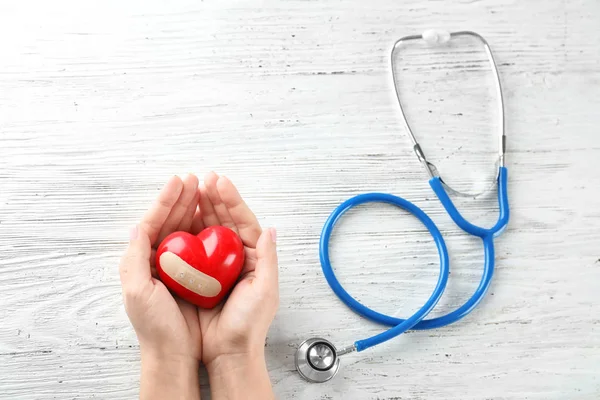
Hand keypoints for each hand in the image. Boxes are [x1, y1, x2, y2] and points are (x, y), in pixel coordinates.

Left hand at [119, 174, 201, 399]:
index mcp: (141, 260)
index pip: (153, 222)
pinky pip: (199, 244)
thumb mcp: (137, 291)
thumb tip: (137, 226)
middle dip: (182, 198)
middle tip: (195, 178)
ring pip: (185, 229)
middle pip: (170, 221)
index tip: (179, 181)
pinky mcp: (194, 274)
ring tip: (203, 189)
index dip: (166, 200)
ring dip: (193, 208)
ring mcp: (177, 266)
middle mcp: (158, 259)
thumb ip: (134, 257)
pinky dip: (204, 227)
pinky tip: (211, 215)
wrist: (174, 352)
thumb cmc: (154, 325)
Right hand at [196, 172, 278, 399]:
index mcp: (253, 257)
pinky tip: (182, 216)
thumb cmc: (250, 323)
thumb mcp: (265, 290)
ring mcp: (216, 265)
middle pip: (225, 221)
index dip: (232, 200)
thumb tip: (270, 229)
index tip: (220, 182)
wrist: (228, 351)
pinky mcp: (199, 275)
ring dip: (202, 208)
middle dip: (216, 198)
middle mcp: (235, 257)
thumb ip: (267, 259)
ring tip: (193, 188)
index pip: (244, 222)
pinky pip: (193, 248)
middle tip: (204, 178)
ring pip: (208, 230)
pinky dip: (188, 230)